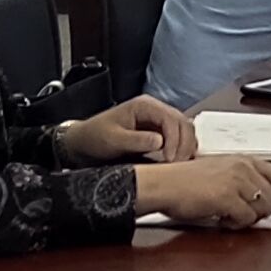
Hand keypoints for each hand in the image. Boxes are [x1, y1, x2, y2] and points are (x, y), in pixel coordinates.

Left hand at [60, 95, 187, 163]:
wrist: (84, 141)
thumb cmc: (95, 138)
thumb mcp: (113, 140)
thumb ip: (136, 140)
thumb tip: (160, 141)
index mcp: (144, 106)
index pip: (170, 119)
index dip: (174, 139)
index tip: (170, 159)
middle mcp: (155, 110)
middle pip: (182, 123)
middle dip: (184, 144)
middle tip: (177, 165)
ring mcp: (158, 120)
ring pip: (184, 129)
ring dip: (186, 146)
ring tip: (178, 165)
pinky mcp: (159, 132)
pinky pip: (179, 137)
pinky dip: (183, 148)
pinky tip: (177, 161)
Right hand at [138, 152, 270, 228]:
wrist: (163, 185)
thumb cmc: (183, 180)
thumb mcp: (218, 171)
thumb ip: (240, 179)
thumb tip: (259, 197)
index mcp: (242, 160)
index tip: (266, 203)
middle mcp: (242, 168)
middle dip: (263, 210)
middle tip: (246, 215)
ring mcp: (236, 182)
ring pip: (263, 208)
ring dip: (250, 218)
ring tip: (231, 216)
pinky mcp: (227, 198)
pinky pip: (247, 219)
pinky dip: (237, 224)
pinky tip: (222, 219)